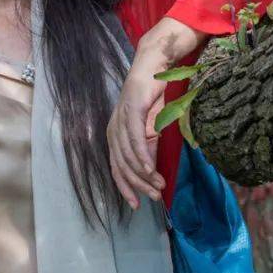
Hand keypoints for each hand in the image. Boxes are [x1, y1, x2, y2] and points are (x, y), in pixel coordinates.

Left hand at [107, 52, 166, 208]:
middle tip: (154, 197)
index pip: (116, 168)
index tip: (137, 204)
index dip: (125, 188)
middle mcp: (113, 129)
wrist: (155, 68)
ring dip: (144, 174)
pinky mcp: (131, 111)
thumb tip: (150, 174)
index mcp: (115, 135)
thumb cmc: (153, 98)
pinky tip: (150, 169)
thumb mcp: (151, 128)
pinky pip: (135, 139)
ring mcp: (121, 120)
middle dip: (138, 185)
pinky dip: (142, 157)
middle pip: (122, 166)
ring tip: (159, 185)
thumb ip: (148, 149)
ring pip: (129, 156)